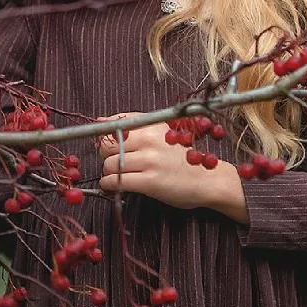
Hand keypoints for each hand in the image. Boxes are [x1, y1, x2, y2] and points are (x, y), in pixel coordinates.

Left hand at [98, 112, 248, 222]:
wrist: (207, 179)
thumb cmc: (182, 157)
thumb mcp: (162, 133)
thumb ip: (134, 125)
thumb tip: (99, 120)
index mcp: (151, 126)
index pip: (114, 125)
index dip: (105, 137)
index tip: (107, 146)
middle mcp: (149, 140)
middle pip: (107, 145)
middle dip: (106, 156)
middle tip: (114, 163)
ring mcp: (149, 160)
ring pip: (108, 164)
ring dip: (108, 172)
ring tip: (117, 176)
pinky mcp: (149, 181)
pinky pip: (115, 181)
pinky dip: (109, 185)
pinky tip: (115, 186)